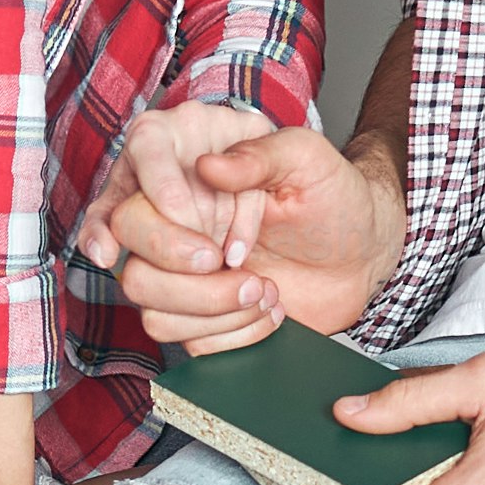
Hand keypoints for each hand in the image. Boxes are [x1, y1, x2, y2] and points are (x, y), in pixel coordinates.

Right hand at [101, 102, 399, 354]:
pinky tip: (265, 312)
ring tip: (264, 288)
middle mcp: (169, 205)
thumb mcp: (309, 159)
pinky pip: (174, 332)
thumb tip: (211, 167)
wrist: (357, 257)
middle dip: (178, 255)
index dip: (159, 188)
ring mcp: (172, 261)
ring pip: (142, 290)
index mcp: (191, 151)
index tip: (201, 224)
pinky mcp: (187, 310)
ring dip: (207, 301)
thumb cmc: (332, 196)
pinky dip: (226, 333)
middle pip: (127, 230)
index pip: (142, 152)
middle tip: (230, 259)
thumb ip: (262, 154)